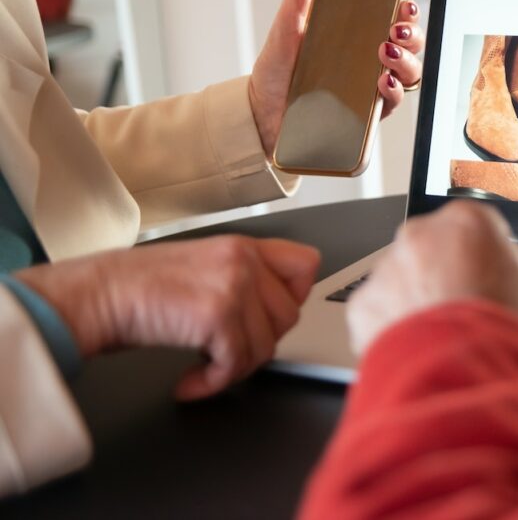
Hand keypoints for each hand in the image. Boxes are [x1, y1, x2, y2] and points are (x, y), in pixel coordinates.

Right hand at [16, 236, 320, 400]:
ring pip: (266, 346)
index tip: (267, 317)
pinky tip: (190, 381)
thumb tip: (273, 314)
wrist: (98, 295)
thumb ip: (243, 279)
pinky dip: (213, 383)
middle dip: (259, 341)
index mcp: (244, 246)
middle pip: (289, 316)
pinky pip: (236, 365)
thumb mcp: (204, 267)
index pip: (306, 264)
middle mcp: (244, 261)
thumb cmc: (140, 288)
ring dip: (235, 366)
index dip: (294, 297)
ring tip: (204, 363)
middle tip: (225, 348)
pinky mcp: (218, 316)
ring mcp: (234, 286)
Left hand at [248, 0, 426, 157]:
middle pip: (410, 45)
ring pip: (409, 73)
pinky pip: (392, 103)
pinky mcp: (366, 114)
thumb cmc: (278, 69)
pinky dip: (393, 91)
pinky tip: (382, 81)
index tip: (404, 4)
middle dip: (412, 34)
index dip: (407, 11)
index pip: (394, 19)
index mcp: (358, 35)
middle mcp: (369, 60)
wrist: (261, 110)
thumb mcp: (287, 23)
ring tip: (386, 52)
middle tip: (395, 29)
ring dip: (407, 60)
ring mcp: (370, 87)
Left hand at [347, 201, 517, 355]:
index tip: (502, 289)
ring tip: (450, 339)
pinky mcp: (364, 304)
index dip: (496, 262)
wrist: (460, 385)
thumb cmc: (508, 337)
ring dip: (424, 300)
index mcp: (469, 222)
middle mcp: (422, 235)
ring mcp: (388, 268)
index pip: (482, 230)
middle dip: (455, 276)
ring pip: (408, 279)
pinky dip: (397, 327)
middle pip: (441, 250)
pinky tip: (424, 348)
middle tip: (477, 316)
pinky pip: (382, 310)